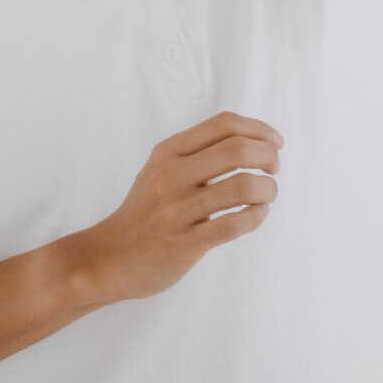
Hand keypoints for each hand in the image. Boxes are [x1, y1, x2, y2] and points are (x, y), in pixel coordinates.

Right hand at [72, 112, 282, 302]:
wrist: (107, 258)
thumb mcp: (161, 169)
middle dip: (268, 157)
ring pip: (243, 187)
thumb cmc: (146, 211)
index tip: (275, 143)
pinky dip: (256, 216)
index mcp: (169, 152)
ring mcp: (177, 211)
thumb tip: (254, 138)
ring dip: (268, 189)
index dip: (259, 130)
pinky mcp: (184, 244)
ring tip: (267, 195)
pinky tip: (256, 216)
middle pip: (238, 150)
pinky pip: (233, 224)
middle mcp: (171, 176)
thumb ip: (198, 152)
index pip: (224, 124)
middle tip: (273, 169)